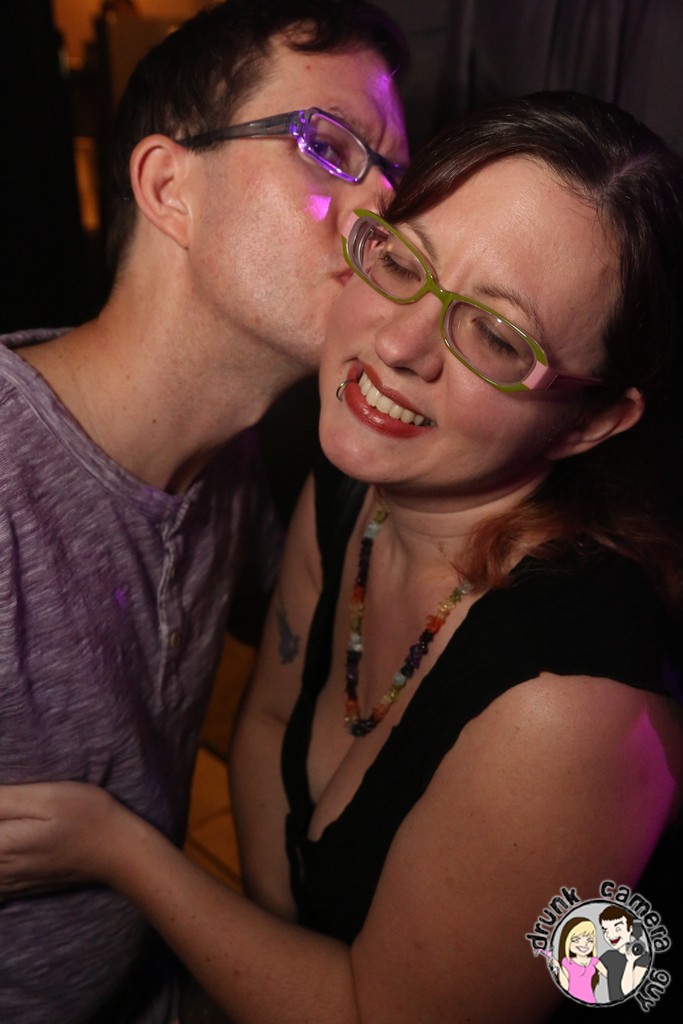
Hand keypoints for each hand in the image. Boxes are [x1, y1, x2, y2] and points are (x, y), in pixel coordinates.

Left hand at [0, 781, 120, 895]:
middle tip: (8, 817)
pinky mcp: (21, 888)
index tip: (3, 806)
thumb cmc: (86, 816)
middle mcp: (1, 870)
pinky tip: (8, 853)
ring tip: (9, 833)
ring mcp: (11, 884)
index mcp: (1, 845)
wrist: (118, 851)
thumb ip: (2, 800)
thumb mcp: (46, 796)